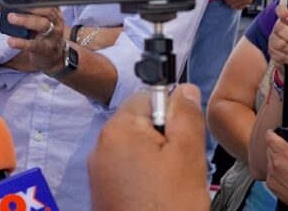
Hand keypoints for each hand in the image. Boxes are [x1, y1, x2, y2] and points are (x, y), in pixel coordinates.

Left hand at [3, 7, 64, 74]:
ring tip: (11, 18)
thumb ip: (14, 10)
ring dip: (26, 20)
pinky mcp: (46, 48)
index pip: (45, 0)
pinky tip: (12, 41)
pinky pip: (35, 45)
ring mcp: (53, 35)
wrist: (53, 56)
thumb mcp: (31, 21)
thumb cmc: (41, 34)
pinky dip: (22, 42)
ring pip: (42, 25)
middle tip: (13, 4)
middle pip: (46, 10)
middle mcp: (55, 21)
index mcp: (52, 11)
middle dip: (29, 7)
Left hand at [88, 84, 208, 210]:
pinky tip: (160, 195)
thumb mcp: (187, 155)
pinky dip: (145, 177)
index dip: (172, 112)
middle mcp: (102, 144)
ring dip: (158, 159)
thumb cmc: (167, 206)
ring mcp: (100, 168)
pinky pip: (128, 169)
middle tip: (181, 165)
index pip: (147, 96)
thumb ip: (186, 116)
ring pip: (137, 147)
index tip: (185, 135)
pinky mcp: (103, 189)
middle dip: (166, 138)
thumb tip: (184, 88)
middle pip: (141, 123)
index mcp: (119, 128)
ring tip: (172, 184)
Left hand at [265, 129, 287, 210]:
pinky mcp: (268, 181)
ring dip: (274, 160)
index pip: (269, 137)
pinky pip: (268, 172)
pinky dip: (274, 172)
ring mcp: (270, 171)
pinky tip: (284, 176)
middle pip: (269, 148)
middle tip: (285, 153)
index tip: (274, 134)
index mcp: (284, 153)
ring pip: (268, 160)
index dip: (272, 134)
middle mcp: (275, 161)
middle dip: (275, 148)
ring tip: (287, 167)